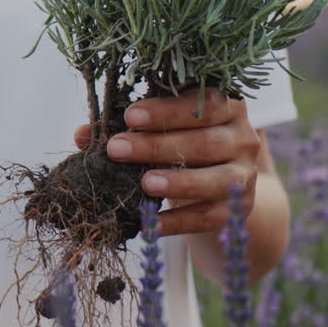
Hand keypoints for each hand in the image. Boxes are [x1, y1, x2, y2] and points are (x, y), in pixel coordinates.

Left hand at [73, 88, 261, 235]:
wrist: (222, 185)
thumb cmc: (182, 142)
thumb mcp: (159, 128)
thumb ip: (127, 126)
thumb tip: (82, 134)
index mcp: (226, 105)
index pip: (202, 103)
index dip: (166, 109)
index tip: (129, 115)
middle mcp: (243, 138)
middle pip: (205, 141)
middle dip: (158, 145)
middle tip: (117, 149)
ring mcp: (245, 175)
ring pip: (216, 179)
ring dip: (178, 181)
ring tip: (144, 183)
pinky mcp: (238, 209)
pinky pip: (210, 217)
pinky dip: (180, 222)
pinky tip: (151, 223)